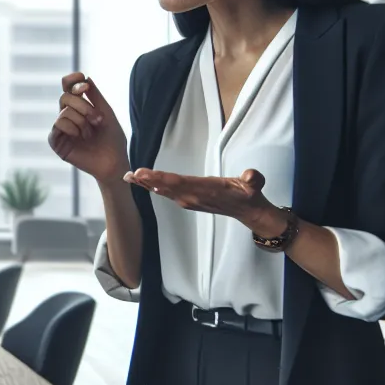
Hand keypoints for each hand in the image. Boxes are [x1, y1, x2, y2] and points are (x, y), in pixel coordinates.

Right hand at [48, 72, 128, 182]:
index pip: (67, 86)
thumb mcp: (106, 113)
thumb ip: (95, 96)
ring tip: (90, 134)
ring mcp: (61, 129)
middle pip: (65, 97)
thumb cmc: (112, 140)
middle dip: (84, 106)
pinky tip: (79, 136)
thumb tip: (86, 77)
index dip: (72, 80)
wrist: (114, 162)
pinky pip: (58, 124)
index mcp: (79, 107)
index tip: (84, 83)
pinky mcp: (56, 142)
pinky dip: (72, 127)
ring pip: (64, 111)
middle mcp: (67, 116)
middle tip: (97, 120)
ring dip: (82, 121)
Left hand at [125, 167, 284, 235]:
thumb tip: (252, 177)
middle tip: (130, 174)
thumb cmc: (249, 194)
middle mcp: (194, 197)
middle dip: (148, 180)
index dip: (161, 178)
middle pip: (167, 187)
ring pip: (165, 190)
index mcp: (206, 190)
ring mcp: (190, 200)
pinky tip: (144, 182)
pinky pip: (168, 193)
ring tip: (130, 177)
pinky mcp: (188, 200)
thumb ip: (253, 180)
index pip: (180, 182)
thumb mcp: (254, 186)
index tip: (145, 173)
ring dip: (147, 184)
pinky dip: (155, 186)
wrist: (248, 211)